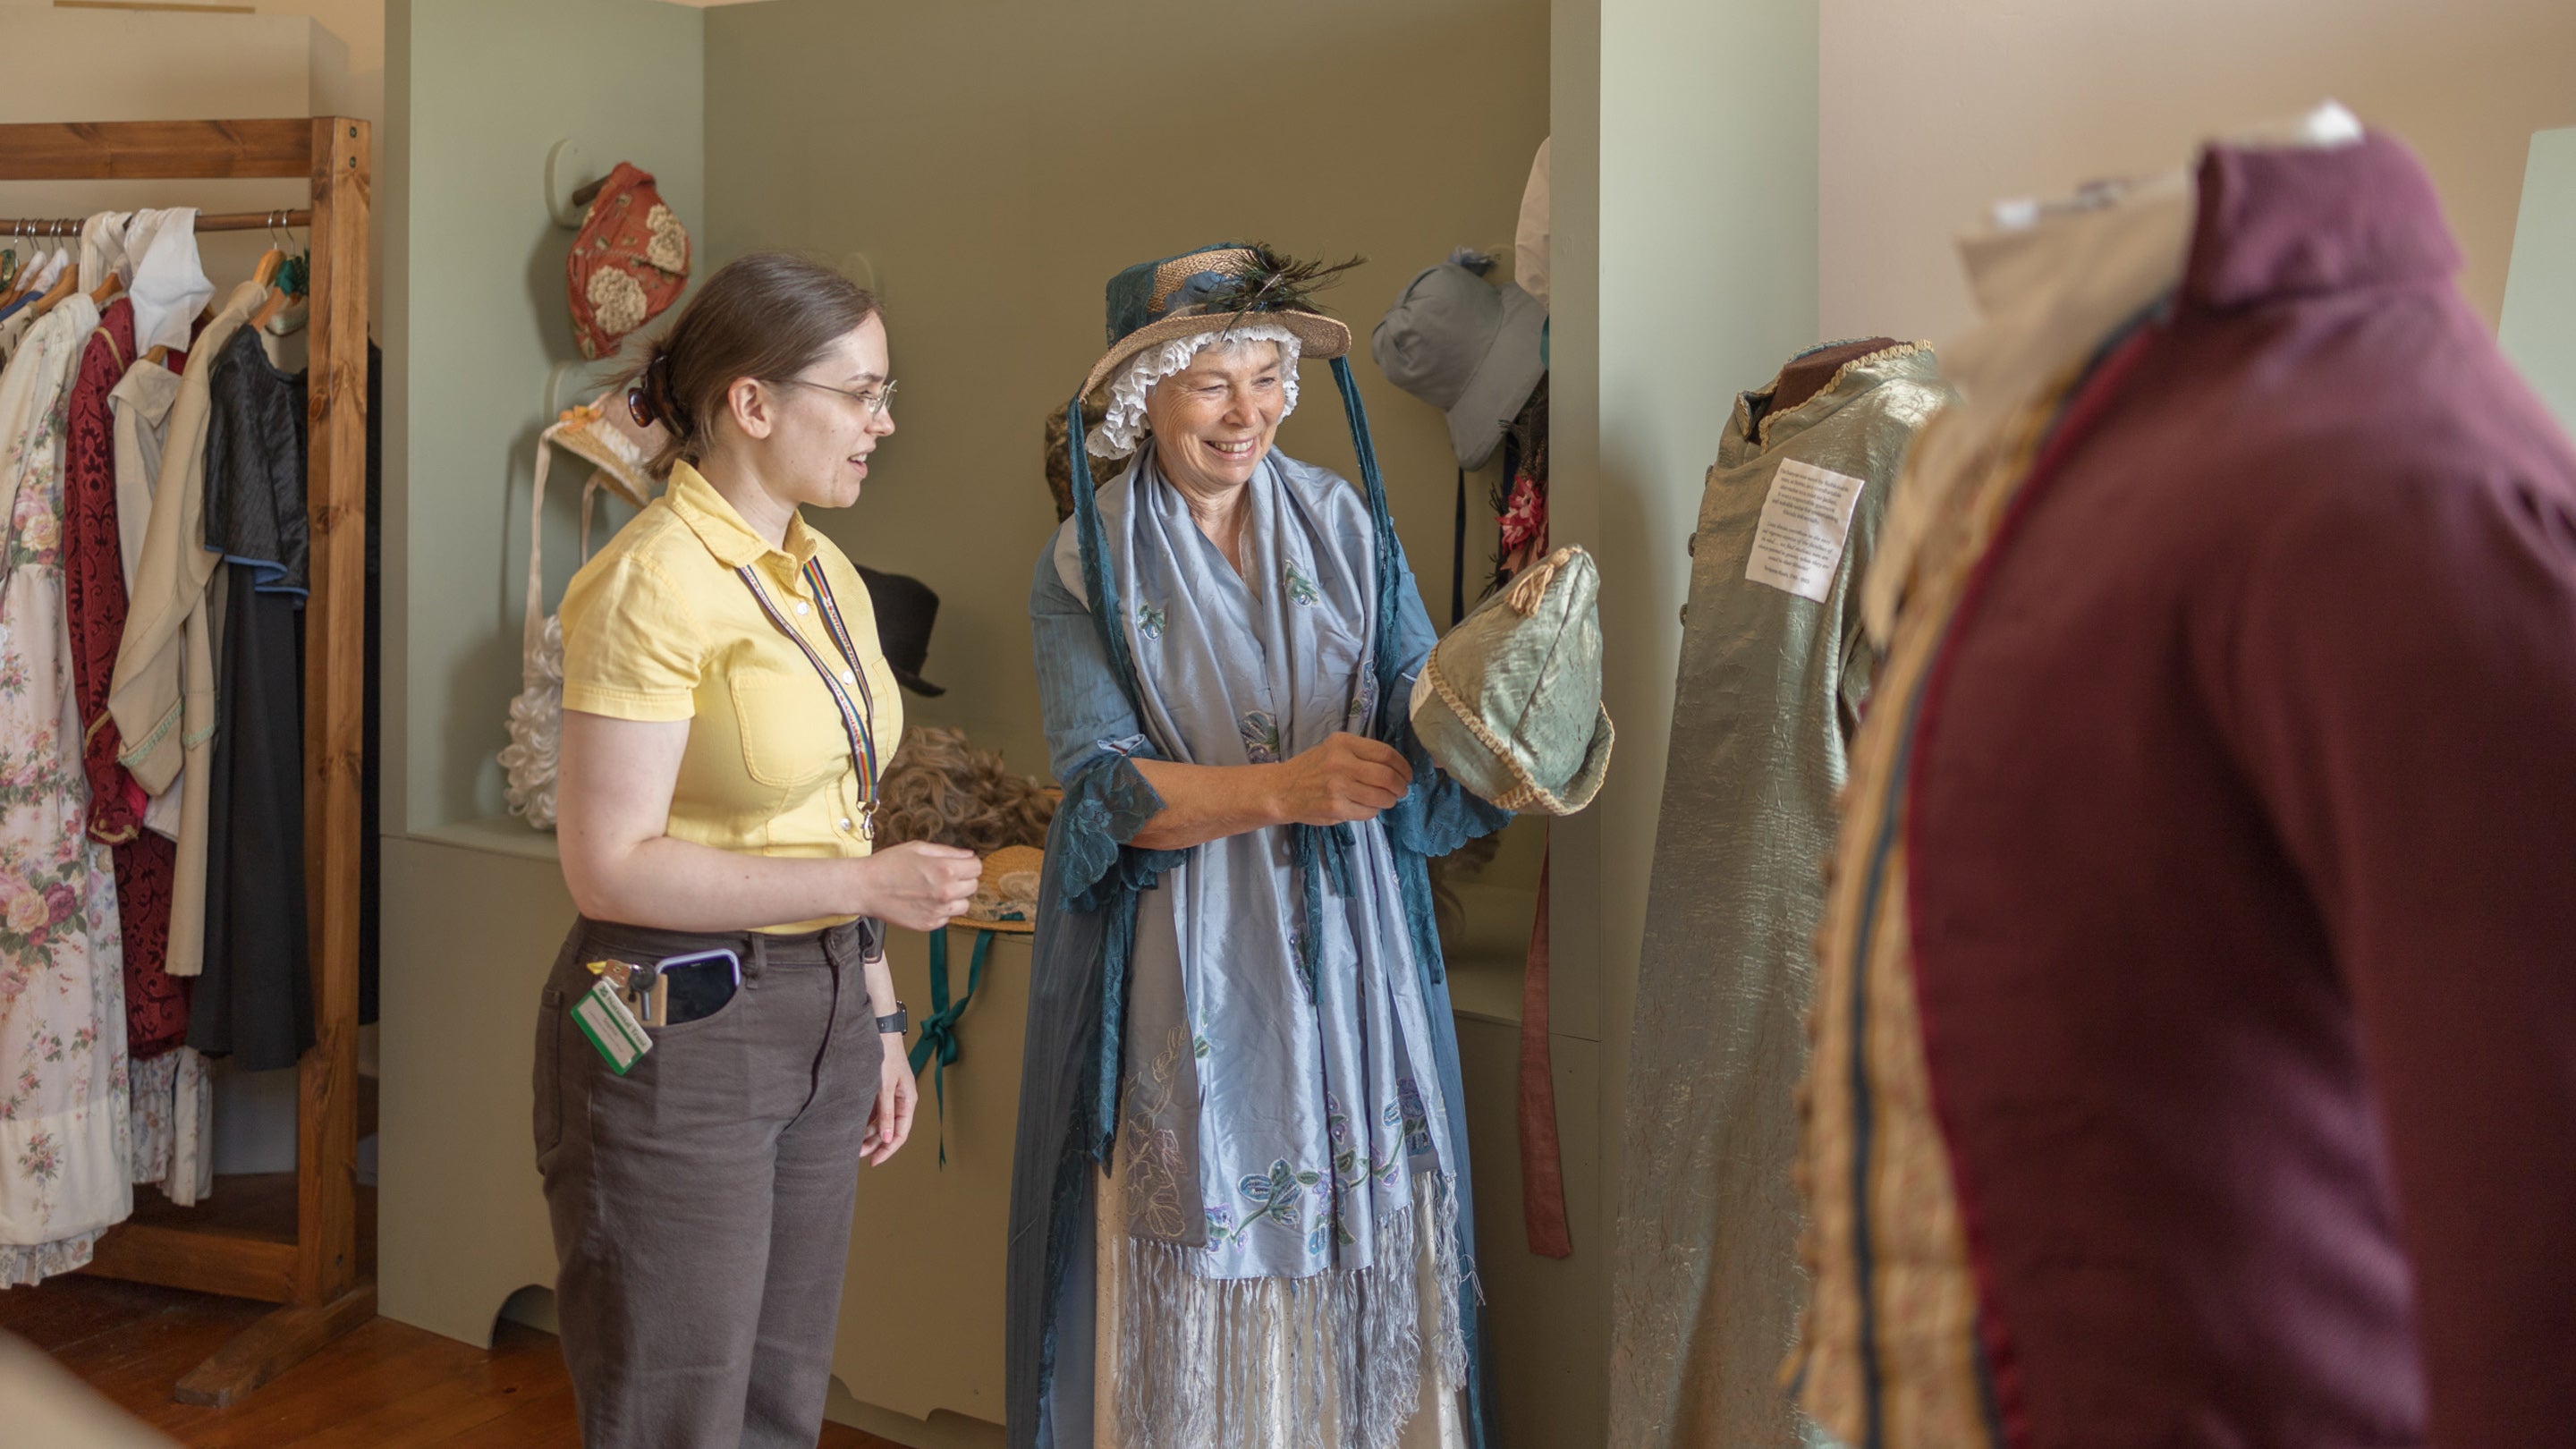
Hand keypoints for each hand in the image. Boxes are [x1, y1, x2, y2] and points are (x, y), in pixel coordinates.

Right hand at [854, 841, 978, 931]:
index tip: (960, 864)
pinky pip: (947, 918)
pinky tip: (924, 901)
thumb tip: (967, 855)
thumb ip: (947, 852)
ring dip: (955, 898)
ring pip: (964, 905)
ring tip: (935, 890)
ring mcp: (938, 911)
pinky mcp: (928, 925)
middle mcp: (946, 892)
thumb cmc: (888, 865)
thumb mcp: (918, 848)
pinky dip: (940, 911)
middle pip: (973, 886)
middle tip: (944, 876)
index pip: (976, 868)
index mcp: (945, 870)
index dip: (968, 864)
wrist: (865, 888)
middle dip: (963, 879)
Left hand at [859, 1039, 917, 1165]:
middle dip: (874, 1144)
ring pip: (879, 1122)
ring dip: (867, 1134)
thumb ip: (887, 1113)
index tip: (874, 1162)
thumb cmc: (885, 1055)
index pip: (900, 1133)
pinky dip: (864, 1121)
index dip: (888, 1150)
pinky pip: (872, 1112)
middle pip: (889, 1130)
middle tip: (856, 1154)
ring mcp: (888, 1096)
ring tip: (851, 1143)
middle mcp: (899, 1101)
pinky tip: (852, 1127)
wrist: (878, 1030)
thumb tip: (888, 1139)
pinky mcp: (878, 1090)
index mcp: (907, 1101)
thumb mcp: (885, 1086)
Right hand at [1273, 732, 1412, 826]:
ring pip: (1381, 797)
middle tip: (1401, 790)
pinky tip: (1367, 807)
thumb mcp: (1333, 749)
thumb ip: (1361, 753)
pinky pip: (1368, 812)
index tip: (1407, 774)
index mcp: (1343, 743)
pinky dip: (1374, 811)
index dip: (1403, 766)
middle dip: (1401, 786)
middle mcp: (1341, 763)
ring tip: (1387, 799)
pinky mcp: (1336, 809)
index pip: (1385, 753)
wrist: (1281, 790)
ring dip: (1390, 800)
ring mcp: (1338, 787)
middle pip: (1387, 776)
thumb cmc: (1310, 768)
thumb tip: (1396, 767)